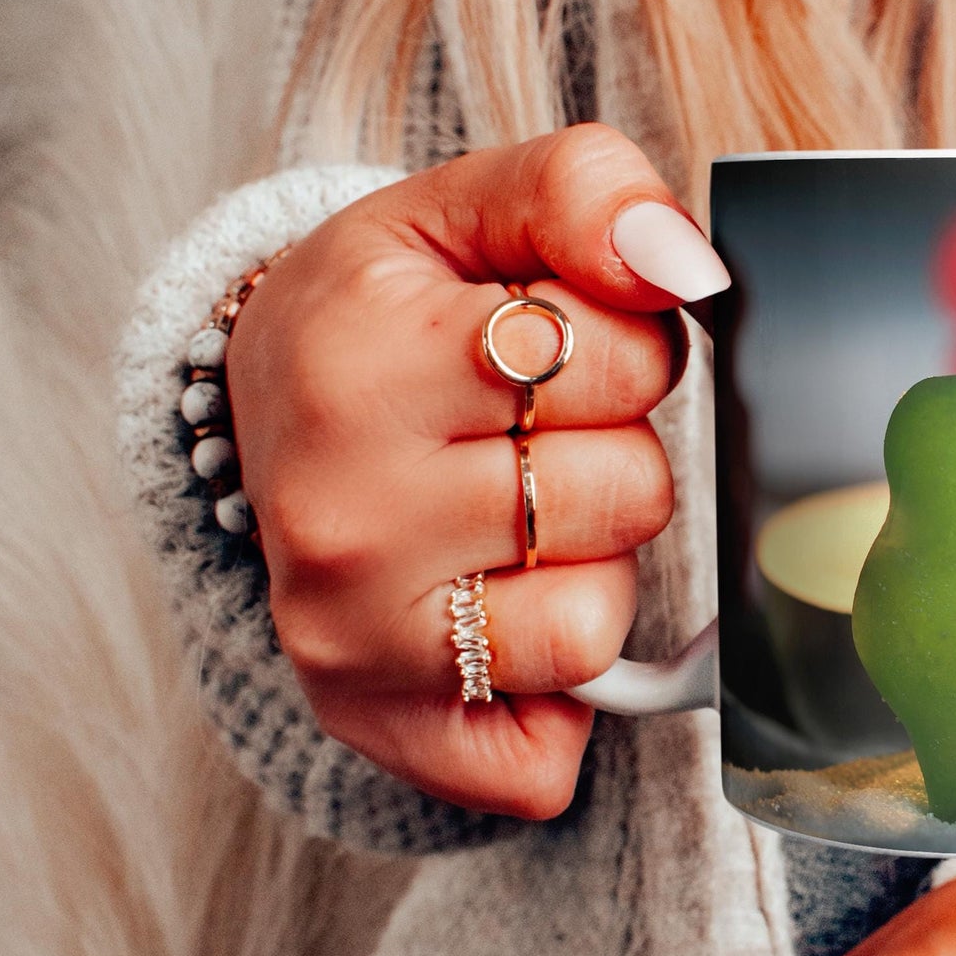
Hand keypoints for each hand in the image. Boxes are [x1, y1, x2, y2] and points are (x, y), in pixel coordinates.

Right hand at [225, 124, 728, 815]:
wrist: (269, 409)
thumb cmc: (390, 313)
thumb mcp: (468, 210)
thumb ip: (585, 195)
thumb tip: (685, 268)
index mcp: (360, 364)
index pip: (622, 359)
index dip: (626, 348)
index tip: (552, 350)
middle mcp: (340, 518)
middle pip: (627, 497)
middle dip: (612, 455)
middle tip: (529, 437)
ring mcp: (349, 639)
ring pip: (596, 628)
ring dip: (589, 571)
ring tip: (512, 522)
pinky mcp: (374, 728)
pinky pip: (545, 760)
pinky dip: (555, 702)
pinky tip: (502, 620)